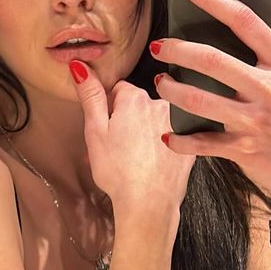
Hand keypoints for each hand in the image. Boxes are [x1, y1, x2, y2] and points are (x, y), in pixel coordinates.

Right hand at [69, 59, 195, 214]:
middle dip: (128, 120)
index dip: (110, 108)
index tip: (108, 128)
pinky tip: (153, 163)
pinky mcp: (190, 144)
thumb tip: (80, 66)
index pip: (119, 89)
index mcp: (135, 99)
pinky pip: (173, 136)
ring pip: (156, 121)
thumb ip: (90, 96)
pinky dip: (163, 145)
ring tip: (135, 158)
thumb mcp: (95, 132)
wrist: (148, 203)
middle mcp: (161, 105)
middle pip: (139, 104)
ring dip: (146, 132)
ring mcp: (179, 124)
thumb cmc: (118, 171)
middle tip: (119, 147)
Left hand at [151, 0, 270, 227]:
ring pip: (200, 99)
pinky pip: (202, 142)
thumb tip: (233, 43)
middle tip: (160, 45)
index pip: (244, 21)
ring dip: (172, 90)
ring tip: (162, 84)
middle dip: (177, 48)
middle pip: (212, 59)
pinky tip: (170, 136)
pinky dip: (180, 140)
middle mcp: (270, 90)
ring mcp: (256, 121)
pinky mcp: (245, 149)